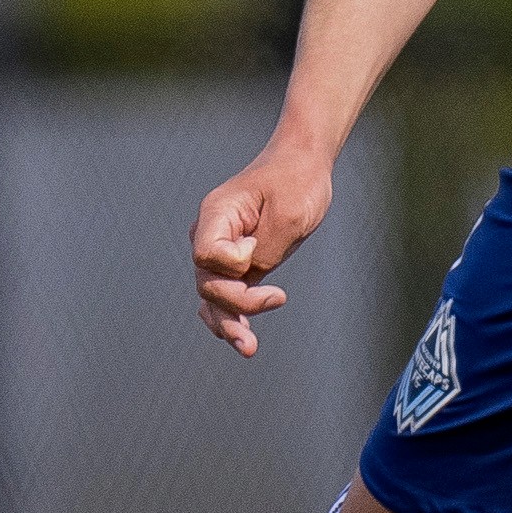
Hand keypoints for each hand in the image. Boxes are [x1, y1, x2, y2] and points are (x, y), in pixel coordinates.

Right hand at [192, 141, 335, 358]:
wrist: (304, 165)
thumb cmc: (297, 180)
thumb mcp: (289, 214)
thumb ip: (266, 249)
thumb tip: (251, 275)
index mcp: (216, 215)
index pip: (206, 255)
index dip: (230, 264)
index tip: (256, 248)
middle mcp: (212, 234)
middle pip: (208, 282)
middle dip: (237, 301)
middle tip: (279, 298)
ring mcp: (223, 251)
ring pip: (214, 297)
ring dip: (229, 323)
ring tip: (249, 347)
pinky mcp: (240, 263)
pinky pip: (228, 296)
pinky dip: (232, 318)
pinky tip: (244, 340)